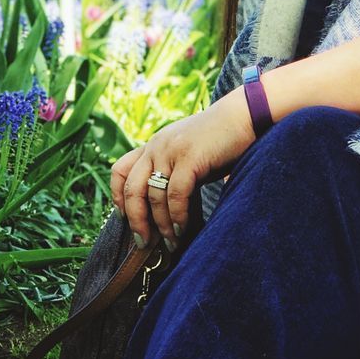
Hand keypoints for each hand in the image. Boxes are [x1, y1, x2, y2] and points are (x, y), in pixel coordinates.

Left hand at [109, 88, 253, 250]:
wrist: (242, 116)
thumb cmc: (218, 141)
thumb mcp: (186, 154)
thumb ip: (172, 172)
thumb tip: (165, 208)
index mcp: (152, 146)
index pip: (120, 171)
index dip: (117, 197)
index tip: (125, 219)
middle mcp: (156, 147)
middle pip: (132, 190)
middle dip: (136, 220)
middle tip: (143, 242)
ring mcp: (171, 151)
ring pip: (153, 196)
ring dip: (161, 225)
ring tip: (171, 242)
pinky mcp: (189, 158)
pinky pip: (176, 194)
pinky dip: (177, 216)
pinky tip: (182, 228)